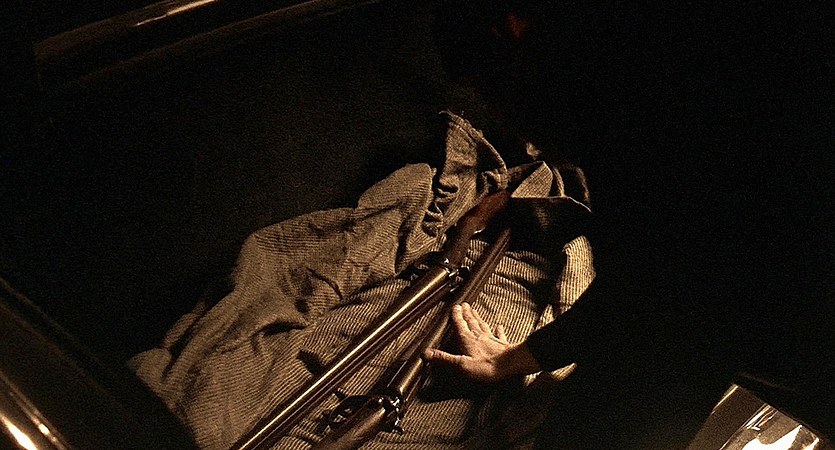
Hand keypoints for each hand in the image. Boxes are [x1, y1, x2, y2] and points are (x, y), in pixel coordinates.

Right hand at [422, 302, 540, 382]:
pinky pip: (500, 335)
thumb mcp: (461, 364)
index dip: (456, 316)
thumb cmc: (487, 366)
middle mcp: (479, 336)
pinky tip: (499, 325)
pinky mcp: (503, 345)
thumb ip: (444, 358)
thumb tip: (427, 353)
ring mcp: (492, 339)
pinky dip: (498, 330)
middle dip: (466, 313)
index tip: (455, 307)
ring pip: (483, 325)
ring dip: (478, 318)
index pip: (460, 325)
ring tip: (474, 310)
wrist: (511, 364)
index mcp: (468, 340)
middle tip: (465, 305)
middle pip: (471, 322)